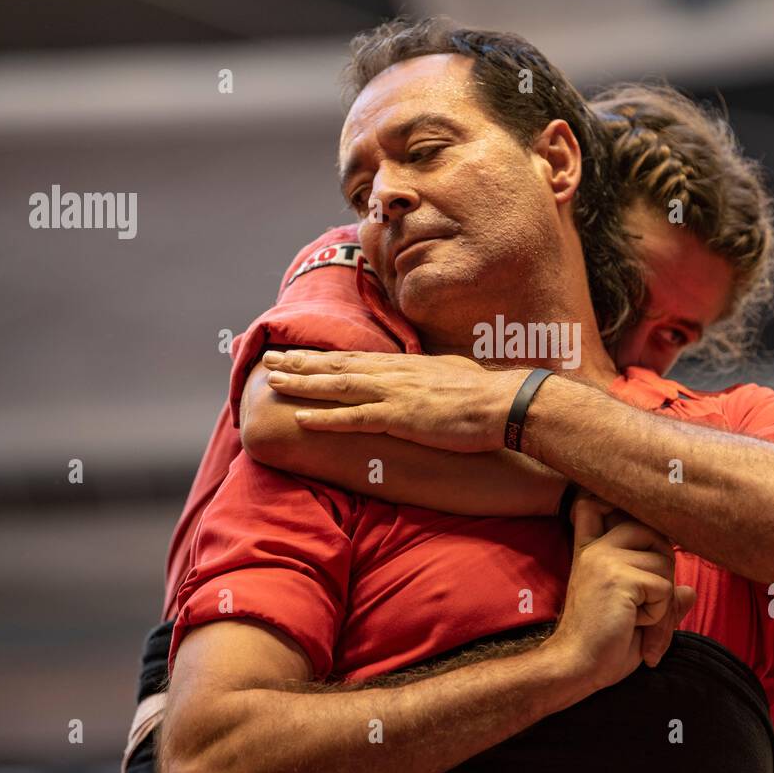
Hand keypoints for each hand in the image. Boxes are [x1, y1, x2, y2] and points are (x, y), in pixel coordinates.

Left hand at [261, 350, 528, 452]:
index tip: (297, 354)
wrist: (505, 405)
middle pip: (337, 364)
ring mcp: (395, 394)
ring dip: (303, 384)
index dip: (322, 356)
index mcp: (405, 365)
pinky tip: (302, 418)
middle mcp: (394, 374)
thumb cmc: (484, 395)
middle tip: (268, 360)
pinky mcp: (400, 418)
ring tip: (273, 382)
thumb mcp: (449, 375)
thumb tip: (419, 376)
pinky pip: (355, 418)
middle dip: (300, 363)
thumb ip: (426, 375)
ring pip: (338, 385)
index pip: (355, 357)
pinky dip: (326, 417)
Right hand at [541, 494, 695, 693]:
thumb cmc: (603, 645)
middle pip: (654, 533)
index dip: (611, 501)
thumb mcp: (636, 616)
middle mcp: (597, 549)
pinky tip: (635, 626)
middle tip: (650, 607)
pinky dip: (660, 615)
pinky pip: (664, 589)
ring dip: (664, 602)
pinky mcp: (619, 577)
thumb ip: (659, 597)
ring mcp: (606, 559)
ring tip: (640, 623)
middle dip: (665, 570)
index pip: (595, 505)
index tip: (613, 507)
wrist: (576, 667)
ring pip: (665, 564)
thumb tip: (689, 591)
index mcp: (591, 552)